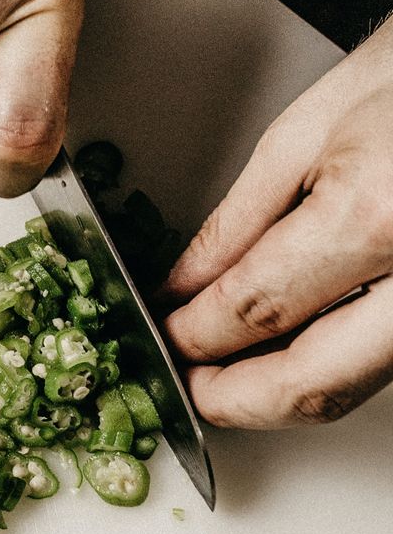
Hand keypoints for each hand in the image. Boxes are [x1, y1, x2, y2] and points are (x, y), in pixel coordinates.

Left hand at [161, 18, 392, 428]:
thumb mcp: (301, 135)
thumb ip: (236, 225)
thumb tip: (185, 287)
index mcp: (375, 218)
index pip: (256, 309)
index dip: (194, 335)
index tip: (163, 332)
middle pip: (311, 384)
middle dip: (230, 398)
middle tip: (183, 380)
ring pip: (348, 388)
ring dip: (272, 393)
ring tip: (218, 368)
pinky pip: (376, 366)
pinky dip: (318, 370)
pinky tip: (277, 351)